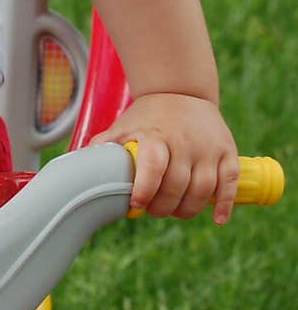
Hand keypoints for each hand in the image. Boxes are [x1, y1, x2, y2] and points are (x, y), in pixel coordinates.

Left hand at [91, 93, 239, 224]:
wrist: (181, 91)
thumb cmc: (146, 117)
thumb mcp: (122, 127)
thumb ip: (103, 148)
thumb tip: (79, 172)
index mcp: (155, 135)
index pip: (154, 165)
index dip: (146, 189)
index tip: (136, 204)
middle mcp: (184, 141)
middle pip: (178, 185)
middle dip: (164, 207)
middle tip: (154, 210)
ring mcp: (208, 147)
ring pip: (203, 189)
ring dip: (188, 209)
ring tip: (175, 211)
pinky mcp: (227, 151)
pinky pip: (229, 183)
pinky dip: (224, 204)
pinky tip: (217, 218)